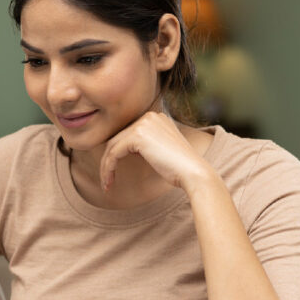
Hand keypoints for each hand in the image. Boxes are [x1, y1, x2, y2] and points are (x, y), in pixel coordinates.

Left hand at [99, 111, 213, 193]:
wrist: (193, 172)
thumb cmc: (180, 168)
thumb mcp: (161, 150)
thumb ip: (145, 145)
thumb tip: (121, 150)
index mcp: (156, 117)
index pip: (128, 134)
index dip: (118, 154)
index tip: (114, 172)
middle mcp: (149, 116)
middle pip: (119, 138)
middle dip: (109, 160)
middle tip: (107, 179)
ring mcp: (143, 124)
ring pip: (113, 145)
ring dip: (106, 166)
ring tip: (106, 184)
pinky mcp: (137, 135)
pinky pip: (114, 152)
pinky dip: (108, 168)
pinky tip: (109, 182)